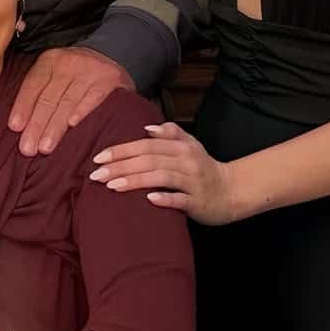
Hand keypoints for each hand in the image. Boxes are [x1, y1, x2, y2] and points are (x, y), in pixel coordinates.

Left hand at [8, 46, 135, 155]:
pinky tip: (72, 125)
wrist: (111, 55)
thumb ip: (38, 92)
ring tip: (45, 148)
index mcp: (50, 60)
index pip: (33, 85)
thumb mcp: (54, 73)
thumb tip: (17, 126)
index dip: (23, 106)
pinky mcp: (109, 80)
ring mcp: (89, 71)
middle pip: (48, 97)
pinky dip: (81, 112)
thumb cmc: (74, 73)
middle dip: (36, 125)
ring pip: (67, 102)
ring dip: (55, 127)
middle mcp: (68, 63)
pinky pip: (93, 98)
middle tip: (28, 148)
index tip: (15, 127)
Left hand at [89, 121, 238, 224]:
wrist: (233, 191)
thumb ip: (170, 133)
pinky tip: (149, 200)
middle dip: (120, 166)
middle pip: (148, 159)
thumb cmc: (203, 167)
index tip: (98, 158)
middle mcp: (185, 161)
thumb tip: (147, 128)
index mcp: (180, 147)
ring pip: (161, 177)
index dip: (121, 150)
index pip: (145, 145)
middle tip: (96, 175)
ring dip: (135, 181)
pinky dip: (165, 198)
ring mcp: (192, 182)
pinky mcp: (199, 202)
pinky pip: (180, 199)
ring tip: (112, 186)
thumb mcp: (190, 145)